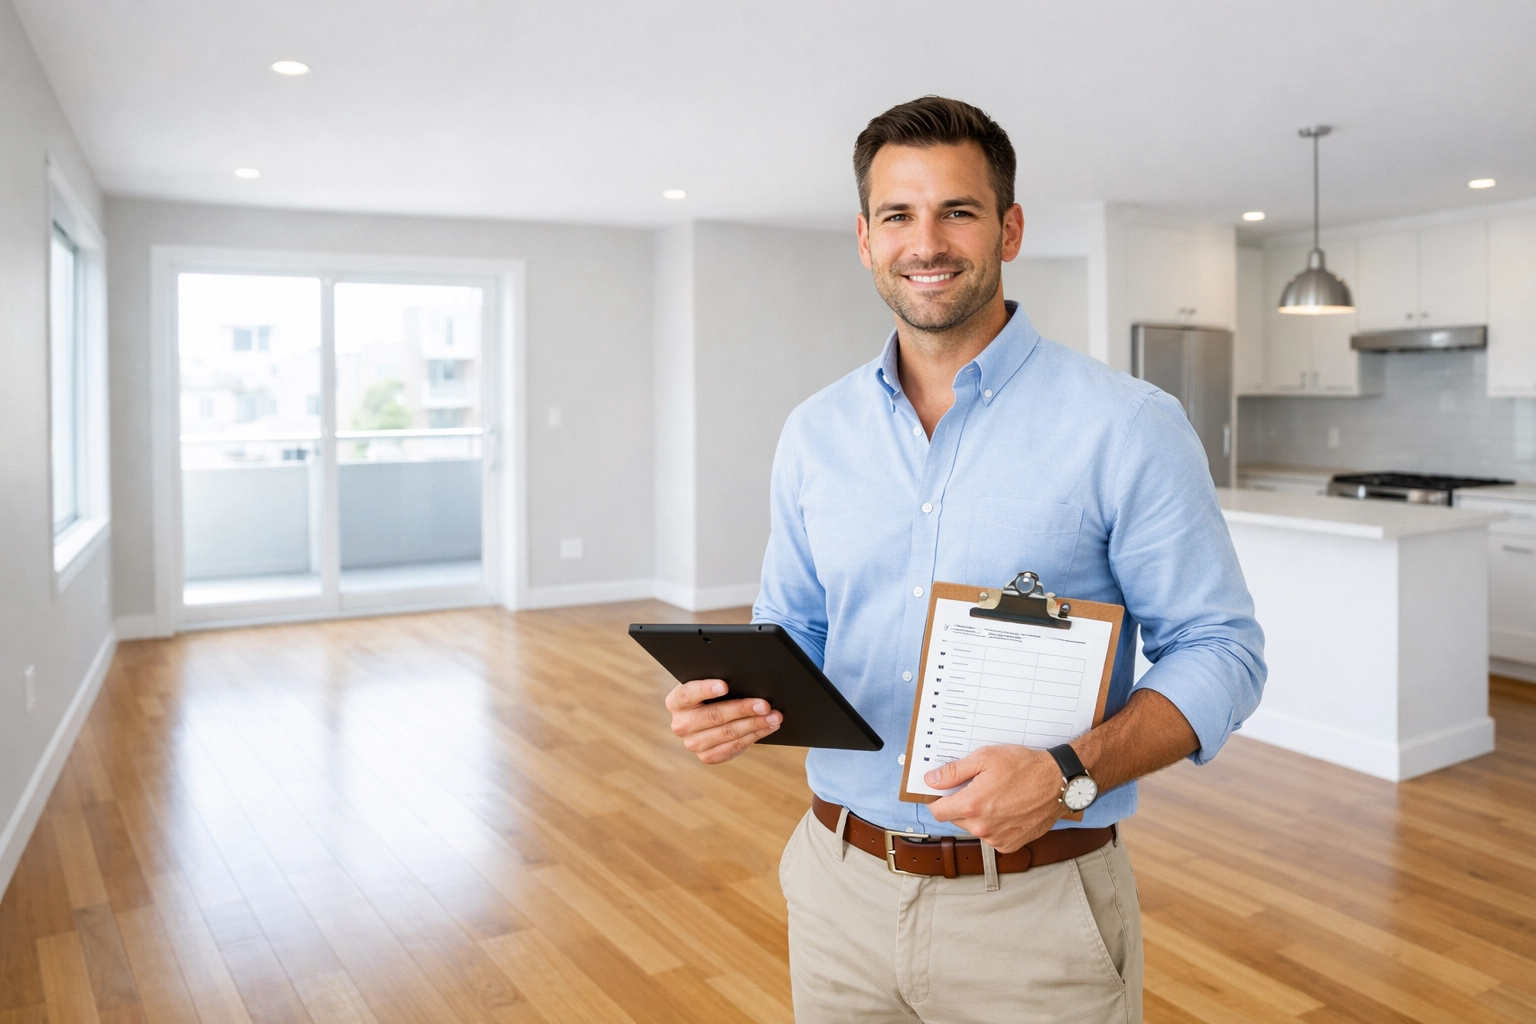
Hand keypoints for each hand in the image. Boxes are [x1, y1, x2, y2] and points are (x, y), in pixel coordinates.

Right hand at [665, 679, 781, 763]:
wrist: (709, 717)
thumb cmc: (712, 695)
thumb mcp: (709, 685)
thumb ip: (719, 682)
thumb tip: (746, 679)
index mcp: (676, 702)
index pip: (688, 694)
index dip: (706, 689)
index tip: (725, 685)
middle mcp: (680, 724)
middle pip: (713, 716)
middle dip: (742, 709)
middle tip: (764, 704)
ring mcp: (692, 744)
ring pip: (727, 733)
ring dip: (755, 724)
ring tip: (774, 716)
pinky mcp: (707, 757)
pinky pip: (733, 747)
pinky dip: (754, 736)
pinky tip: (768, 727)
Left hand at [924, 745, 1064, 852]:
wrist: (1058, 783)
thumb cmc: (1024, 767)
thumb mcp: (985, 758)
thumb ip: (954, 772)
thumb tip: (931, 780)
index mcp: (971, 805)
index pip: (937, 811)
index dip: (937, 800)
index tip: (942, 792)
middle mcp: (982, 827)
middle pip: (956, 818)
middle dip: (961, 804)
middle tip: (977, 787)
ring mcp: (996, 838)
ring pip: (974, 828)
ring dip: (978, 815)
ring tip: (997, 797)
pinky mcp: (1011, 844)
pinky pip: (992, 836)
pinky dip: (994, 825)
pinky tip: (1007, 809)